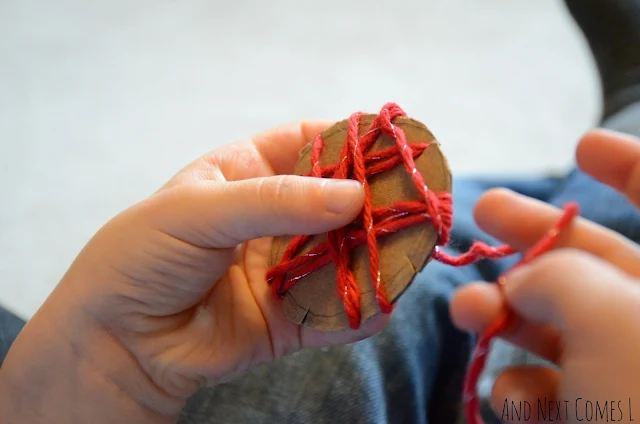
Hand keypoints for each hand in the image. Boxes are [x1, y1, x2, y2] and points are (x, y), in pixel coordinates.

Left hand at [0, 121, 386, 422]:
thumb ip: (276, 202)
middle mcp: (271, 218)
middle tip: (415, 203)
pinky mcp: (288, 317)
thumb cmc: (141, 256)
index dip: (351, 141)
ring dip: (376, 256)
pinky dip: (359, 310)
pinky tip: (379, 305)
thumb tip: (353, 197)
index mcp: (246, 174)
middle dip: (375, 203)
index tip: (394, 145)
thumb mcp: (198, 209)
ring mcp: (283, 268)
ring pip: (343, 256)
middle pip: (337, 201)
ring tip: (410, 254)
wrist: (116, 342)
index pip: (309, 144)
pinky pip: (333, 311)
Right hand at [452, 130, 639, 422]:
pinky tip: (514, 398)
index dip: (632, 168)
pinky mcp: (600, 423)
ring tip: (467, 313)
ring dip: (508, 316)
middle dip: (536, 237)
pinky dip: (526, 389)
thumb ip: (559, 275)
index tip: (582, 145)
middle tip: (482, 211)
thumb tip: (524, 282)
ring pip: (564, 327)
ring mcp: (631, 381)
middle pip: (601, 262)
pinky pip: (558, 390)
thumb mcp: (611, 319)